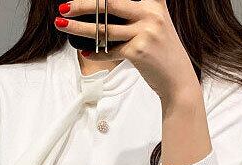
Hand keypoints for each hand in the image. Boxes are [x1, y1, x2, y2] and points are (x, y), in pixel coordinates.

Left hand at [55, 0, 200, 104]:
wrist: (178, 80)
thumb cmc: (162, 54)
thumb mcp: (157, 25)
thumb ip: (138, 14)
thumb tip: (104, 12)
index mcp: (155, 3)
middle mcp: (151, 14)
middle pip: (109, 4)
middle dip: (83, 5)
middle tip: (65, 7)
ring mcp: (145, 32)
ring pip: (104, 29)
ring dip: (79, 28)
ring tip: (63, 25)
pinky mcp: (138, 52)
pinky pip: (109, 51)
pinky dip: (94, 53)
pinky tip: (84, 52)